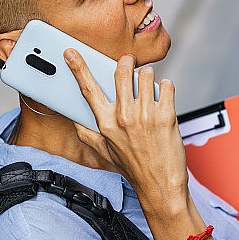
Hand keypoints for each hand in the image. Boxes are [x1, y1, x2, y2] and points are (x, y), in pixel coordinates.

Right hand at [64, 49, 209, 239]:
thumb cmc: (134, 169)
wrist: (160, 186)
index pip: (88, 89)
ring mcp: (145, 115)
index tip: (71, 53)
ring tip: (150, 87)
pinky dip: (166, 87)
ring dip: (148, 76)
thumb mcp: (105, 153)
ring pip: (146, 75)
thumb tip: (76, 123)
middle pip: (120, 72)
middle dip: (125, 63)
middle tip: (129, 64)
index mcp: (105, 123)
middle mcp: (123, 117)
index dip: (78, 68)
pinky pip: (166, 85)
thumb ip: (88, 135)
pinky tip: (164, 98)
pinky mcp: (166, 116)